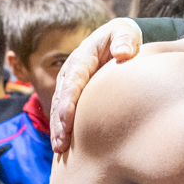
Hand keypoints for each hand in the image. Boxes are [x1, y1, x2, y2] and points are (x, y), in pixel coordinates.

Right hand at [51, 19, 143, 154]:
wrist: (116, 39)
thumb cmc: (123, 38)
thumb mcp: (126, 33)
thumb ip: (125, 41)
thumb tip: (123, 54)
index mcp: (82, 58)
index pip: (72, 82)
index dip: (68, 103)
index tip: (67, 123)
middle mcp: (70, 72)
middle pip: (61, 99)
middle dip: (59, 123)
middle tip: (61, 145)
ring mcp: (69, 83)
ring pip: (58, 108)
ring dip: (58, 129)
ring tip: (60, 150)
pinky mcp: (72, 93)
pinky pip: (63, 112)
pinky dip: (63, 128)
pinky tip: (65, 146)